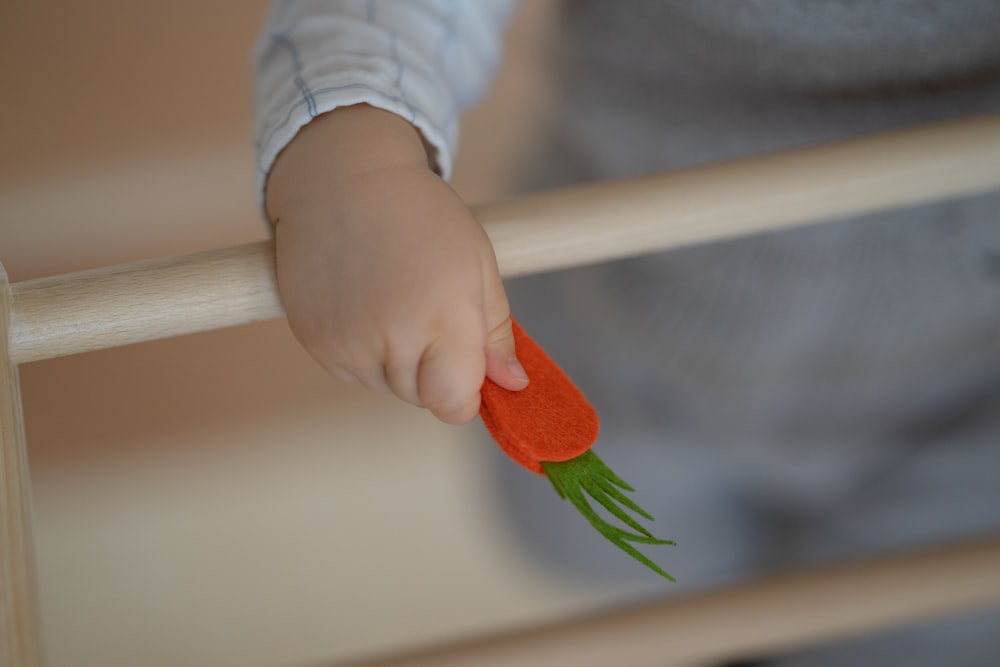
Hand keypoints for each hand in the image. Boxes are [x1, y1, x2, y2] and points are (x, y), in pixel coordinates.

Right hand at [266, 105, 527, 423]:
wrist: (342, 180)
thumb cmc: (422, 217)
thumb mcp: (477, 264)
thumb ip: (495, 334)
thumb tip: (512, 385)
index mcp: (444, 318)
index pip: (454, 404)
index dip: (465, 392)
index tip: (465, 365)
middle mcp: (392, 338)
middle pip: (421, 397)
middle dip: (431, 370)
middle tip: (424, 309)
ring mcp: (347, 343)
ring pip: (385, 385)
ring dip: (395, 361)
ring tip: (391, 300)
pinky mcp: (315, 341)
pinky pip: (351, 371)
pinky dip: (362, 351)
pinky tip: (362, 303)